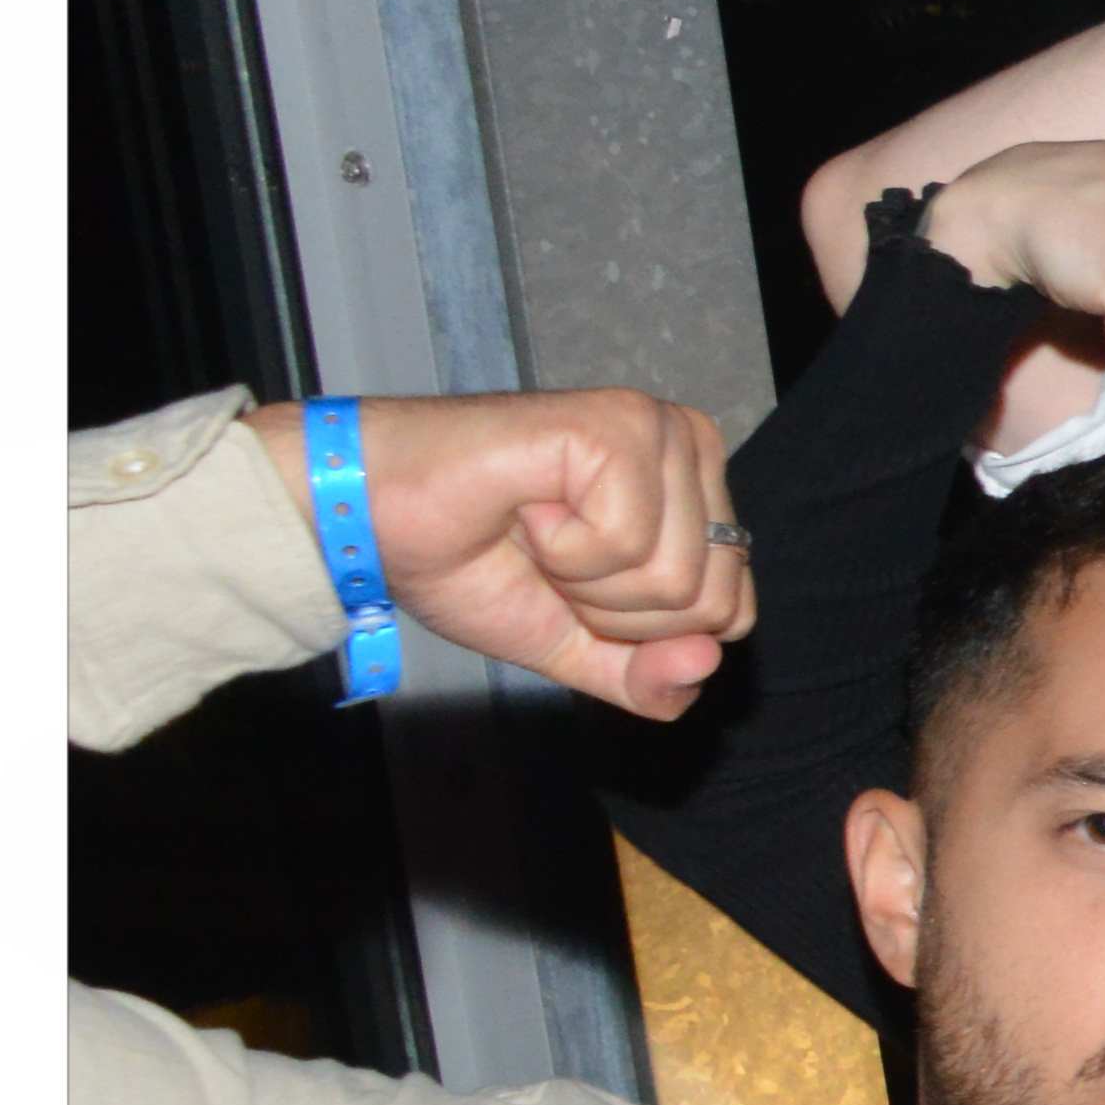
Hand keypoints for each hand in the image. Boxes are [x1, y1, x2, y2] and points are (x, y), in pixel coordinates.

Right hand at [258, 385, 753, 715]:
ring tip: (535, 528)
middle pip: (710, 604)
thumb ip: (649, 678)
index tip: (574, 584)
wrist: (373, 521)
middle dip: (614, 611)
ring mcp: (659, 430)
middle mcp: (692, 449)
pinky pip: (628, 544)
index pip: (730, 615)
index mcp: (700, 495)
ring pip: (675, 580)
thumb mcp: (578, 648)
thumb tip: (707, 665)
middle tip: (548, 557)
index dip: (639, 632)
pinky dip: (562, 548)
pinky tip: (527, 504)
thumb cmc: (471, 563)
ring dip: (583, 580)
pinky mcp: (619, 426)